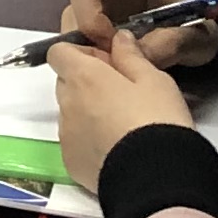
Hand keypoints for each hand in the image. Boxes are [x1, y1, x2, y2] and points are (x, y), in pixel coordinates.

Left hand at [50, 30, 197, 199]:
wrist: (155, 179)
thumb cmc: (158, 121)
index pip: (59, 51)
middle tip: (120, 93)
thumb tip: (118, 38)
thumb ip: (131, 55)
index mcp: (83, 77)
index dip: (81, 53)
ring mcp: (66, 135)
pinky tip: (116, 147)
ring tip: (122, 124)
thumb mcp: (155, 80)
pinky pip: (74, 141)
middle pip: (66, 82)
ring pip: (70, 112)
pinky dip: (89, 140)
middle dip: (86, 82)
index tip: (106, 62)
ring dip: (87, 112)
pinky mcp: (70, 162)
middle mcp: (67, 103)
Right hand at [62, 0, 217, 71]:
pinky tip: (114, 75)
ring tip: (115, 71)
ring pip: (72, 31)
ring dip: (87, 54)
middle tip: (112, 65)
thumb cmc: (198, 29)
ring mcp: (100, 14)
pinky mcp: (99, 35)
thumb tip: (134, 60)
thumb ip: (168, 45)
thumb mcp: (194, 38)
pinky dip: (91, 63)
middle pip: (72, 10)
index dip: (87, 14)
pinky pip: (81, 47)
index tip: (109, 45)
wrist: (201, 38)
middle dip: (85, 41)